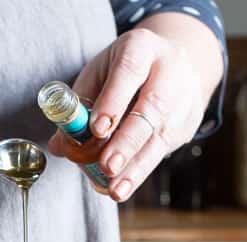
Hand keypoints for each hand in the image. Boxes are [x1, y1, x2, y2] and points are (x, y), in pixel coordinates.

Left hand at [47, 28, 206, 201]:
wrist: (173, 67)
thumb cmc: (126, 72)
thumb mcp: (100, 75)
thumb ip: (78, 107)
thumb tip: (59, 145)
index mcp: (142, 48)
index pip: (130, 70)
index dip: (114, 100)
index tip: (97, 129)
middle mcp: (169, 69)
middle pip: (152, 107)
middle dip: (127, 141)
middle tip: (107, 166)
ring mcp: (183, 98)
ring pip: (161, 135)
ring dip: (136, 167)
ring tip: (115, 189)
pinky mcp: (187, 124)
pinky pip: (163, 151)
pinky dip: (141, 172)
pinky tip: (124, 186)